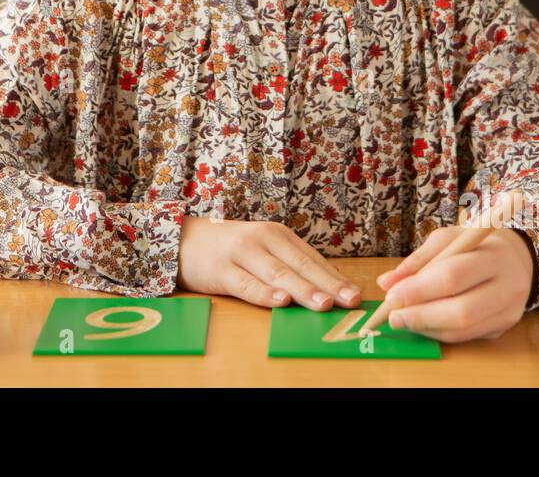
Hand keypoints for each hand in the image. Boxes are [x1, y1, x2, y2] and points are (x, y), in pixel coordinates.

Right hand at [177, 216, 361, 310]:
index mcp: (278, 235)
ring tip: (323, 303)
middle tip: (349, 300)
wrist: (183, 239)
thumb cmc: (230, 248)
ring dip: (302, 289)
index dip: (335, 277)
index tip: (356, 294)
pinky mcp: (221, 270)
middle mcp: (263, 240)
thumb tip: (330, 287)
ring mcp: (242, 254)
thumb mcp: (263, 249)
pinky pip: (246, 284)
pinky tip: (280, 301)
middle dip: (327, 285)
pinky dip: (264, 293)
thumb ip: (291, 264)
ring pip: (277, 274)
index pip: (312, 258)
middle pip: (300, 265)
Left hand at [373, 225, 534, 341]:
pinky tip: (423, 324)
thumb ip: (419, 260)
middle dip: (421, 316)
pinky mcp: (504, 327)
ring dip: (427, 328)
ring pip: (463, 329)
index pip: (453, 276)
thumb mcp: (449, 238)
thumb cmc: (477, 245)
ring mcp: (509, 311)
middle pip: (461, 310)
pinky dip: (440, 333)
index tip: (392, 296)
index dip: (419, 289)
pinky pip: (467, 336)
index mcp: (493, 255)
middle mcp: (508, 286)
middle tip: (393, 317)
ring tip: (403, 321)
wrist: (518, 258)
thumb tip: (386, 283)